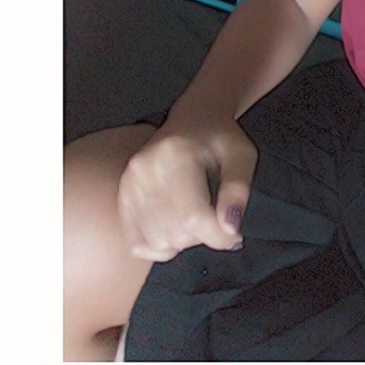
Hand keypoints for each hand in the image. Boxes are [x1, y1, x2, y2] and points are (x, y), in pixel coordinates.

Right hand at [117, 113, 257, 261]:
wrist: (193, 118)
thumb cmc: (220, 137)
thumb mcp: (242, 155)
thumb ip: (238, 189)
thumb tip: (230, 228)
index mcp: (175, 154)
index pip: (194, 216)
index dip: (219, 236)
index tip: (235, 235)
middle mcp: (144, 169)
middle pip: (175, 233)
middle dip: (204, 236)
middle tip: (216, 217)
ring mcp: (128, 184)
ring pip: (158, 242)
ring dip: (183, 241)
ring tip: (197, 216)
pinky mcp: (122, 197)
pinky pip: (138, 244)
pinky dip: (161, 245)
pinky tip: (177, 226)